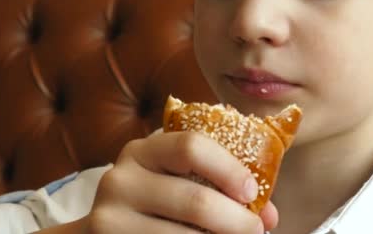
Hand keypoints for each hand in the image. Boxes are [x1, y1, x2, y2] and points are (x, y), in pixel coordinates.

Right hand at [83, 130, 278, 232]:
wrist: (103, 231)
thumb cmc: (154, 203)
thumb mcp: (176, 182)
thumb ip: (219, 188)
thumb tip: (269, 215)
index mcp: (143, 151)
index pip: (192, 147)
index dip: (229, 169)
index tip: (252, 192)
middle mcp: (121, 179)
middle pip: (194, 199)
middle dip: (236, 221)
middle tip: (256, 231)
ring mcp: (110, 217)